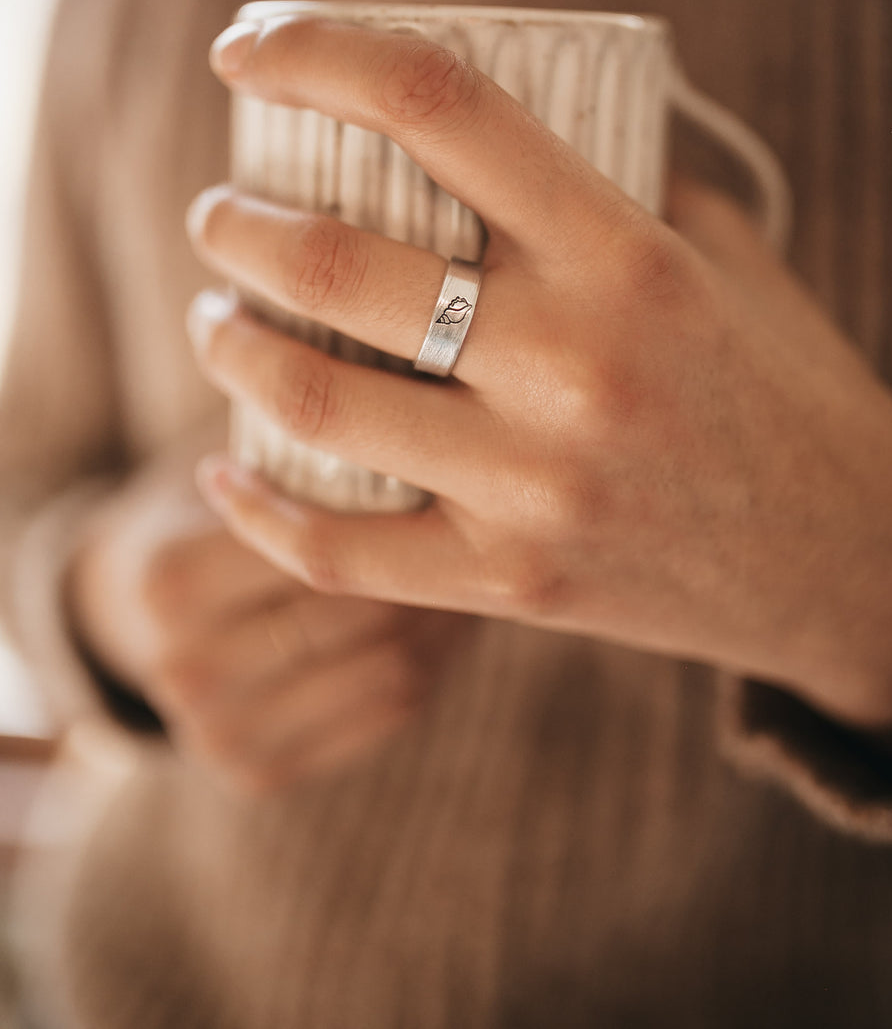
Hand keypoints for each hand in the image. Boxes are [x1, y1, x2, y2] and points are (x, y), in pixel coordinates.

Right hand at [67, 441, 469, 793]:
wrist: (129, 616)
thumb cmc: (202, 513)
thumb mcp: (224, 463)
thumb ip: (291, 443)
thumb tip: (413, 385)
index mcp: (169, 581)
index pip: (314, 542)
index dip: (392, 505)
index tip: (450, 463)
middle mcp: (183, 668)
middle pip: (354, 611)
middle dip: (431, 559)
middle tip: (493, 516)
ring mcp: (218, 733)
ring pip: (384, 667)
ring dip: (448, 612)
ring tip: (487, 560)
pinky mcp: (258, 773)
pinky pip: (383, 714)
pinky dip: (434, 662)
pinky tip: (456, 614)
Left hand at [185, 16, 891, 732]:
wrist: (851, 557)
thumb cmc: (782, 382)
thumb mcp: (721, 253)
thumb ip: (616, 178)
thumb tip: (489, 126)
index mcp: (627, 254)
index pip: (441, 108)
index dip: (320, 53)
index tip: (249, 47)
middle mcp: (575, 364)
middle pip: (337, 264)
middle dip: (237, 224)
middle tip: (218, 211)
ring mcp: (537, 485)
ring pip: (315, 402)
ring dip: (228, 346)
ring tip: (215, 316)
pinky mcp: (513, 583)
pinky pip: (339, 552)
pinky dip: (255, 511)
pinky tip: (223, 470)